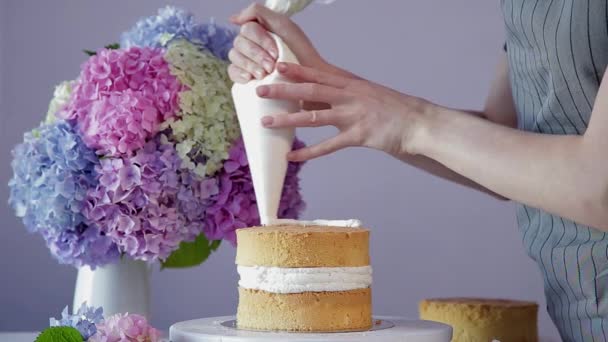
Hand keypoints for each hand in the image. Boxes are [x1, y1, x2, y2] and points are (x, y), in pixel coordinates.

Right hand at [228, 3, 326, 82]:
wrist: (308, 77)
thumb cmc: (300, 51)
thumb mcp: (284, 25)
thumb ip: (258, 13)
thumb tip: (233, 18)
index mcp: (258, 31)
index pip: (247, 29)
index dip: (261, 40)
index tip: (276, 52)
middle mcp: (249, 44)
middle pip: (239, 43)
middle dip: (257, 55)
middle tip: (272, 66)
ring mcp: (246, 60)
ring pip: (234, 56)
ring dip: (250, 65)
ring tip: (264, 74)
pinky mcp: (244, 76)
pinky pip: (232, 71)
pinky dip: (239, 74)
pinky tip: (250, 78)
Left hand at [256, 62, 434, 160]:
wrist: (419, 122)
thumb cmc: (392, 110)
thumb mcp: (367, 94)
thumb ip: (344, 95)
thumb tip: (319, 98)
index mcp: (351, 85)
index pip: (319, 74)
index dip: (296, 69)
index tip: (276, 66)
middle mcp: (349, 96)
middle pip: (310, 90)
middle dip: (283, 90)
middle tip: (260, 89)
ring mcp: (354, 116)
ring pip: (314, 117)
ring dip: (288, 119)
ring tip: (267, 122)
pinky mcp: (359, 136)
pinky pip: (328, 146)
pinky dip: (308, 152)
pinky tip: (292, 156)